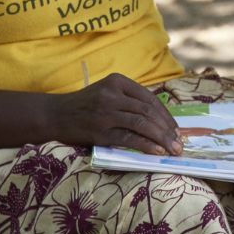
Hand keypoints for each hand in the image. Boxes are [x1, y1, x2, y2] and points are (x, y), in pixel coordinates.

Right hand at [48, 73, 182, 155]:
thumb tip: (161, 120)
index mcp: (117, 81)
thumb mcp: (107, 93)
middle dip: (168, 129)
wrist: (54, 115)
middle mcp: (112, 94)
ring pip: (142, 124)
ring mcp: (106, 112)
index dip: (166, 115)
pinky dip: (146, 145)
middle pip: (149, 111)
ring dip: (162, 138)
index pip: (149, 98)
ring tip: (173, 149)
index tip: (176, 129)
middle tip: (180, 143)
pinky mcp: (100, 131)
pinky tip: (157, 152)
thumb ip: (129, 100)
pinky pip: (129, 138)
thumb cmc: (85, 106)